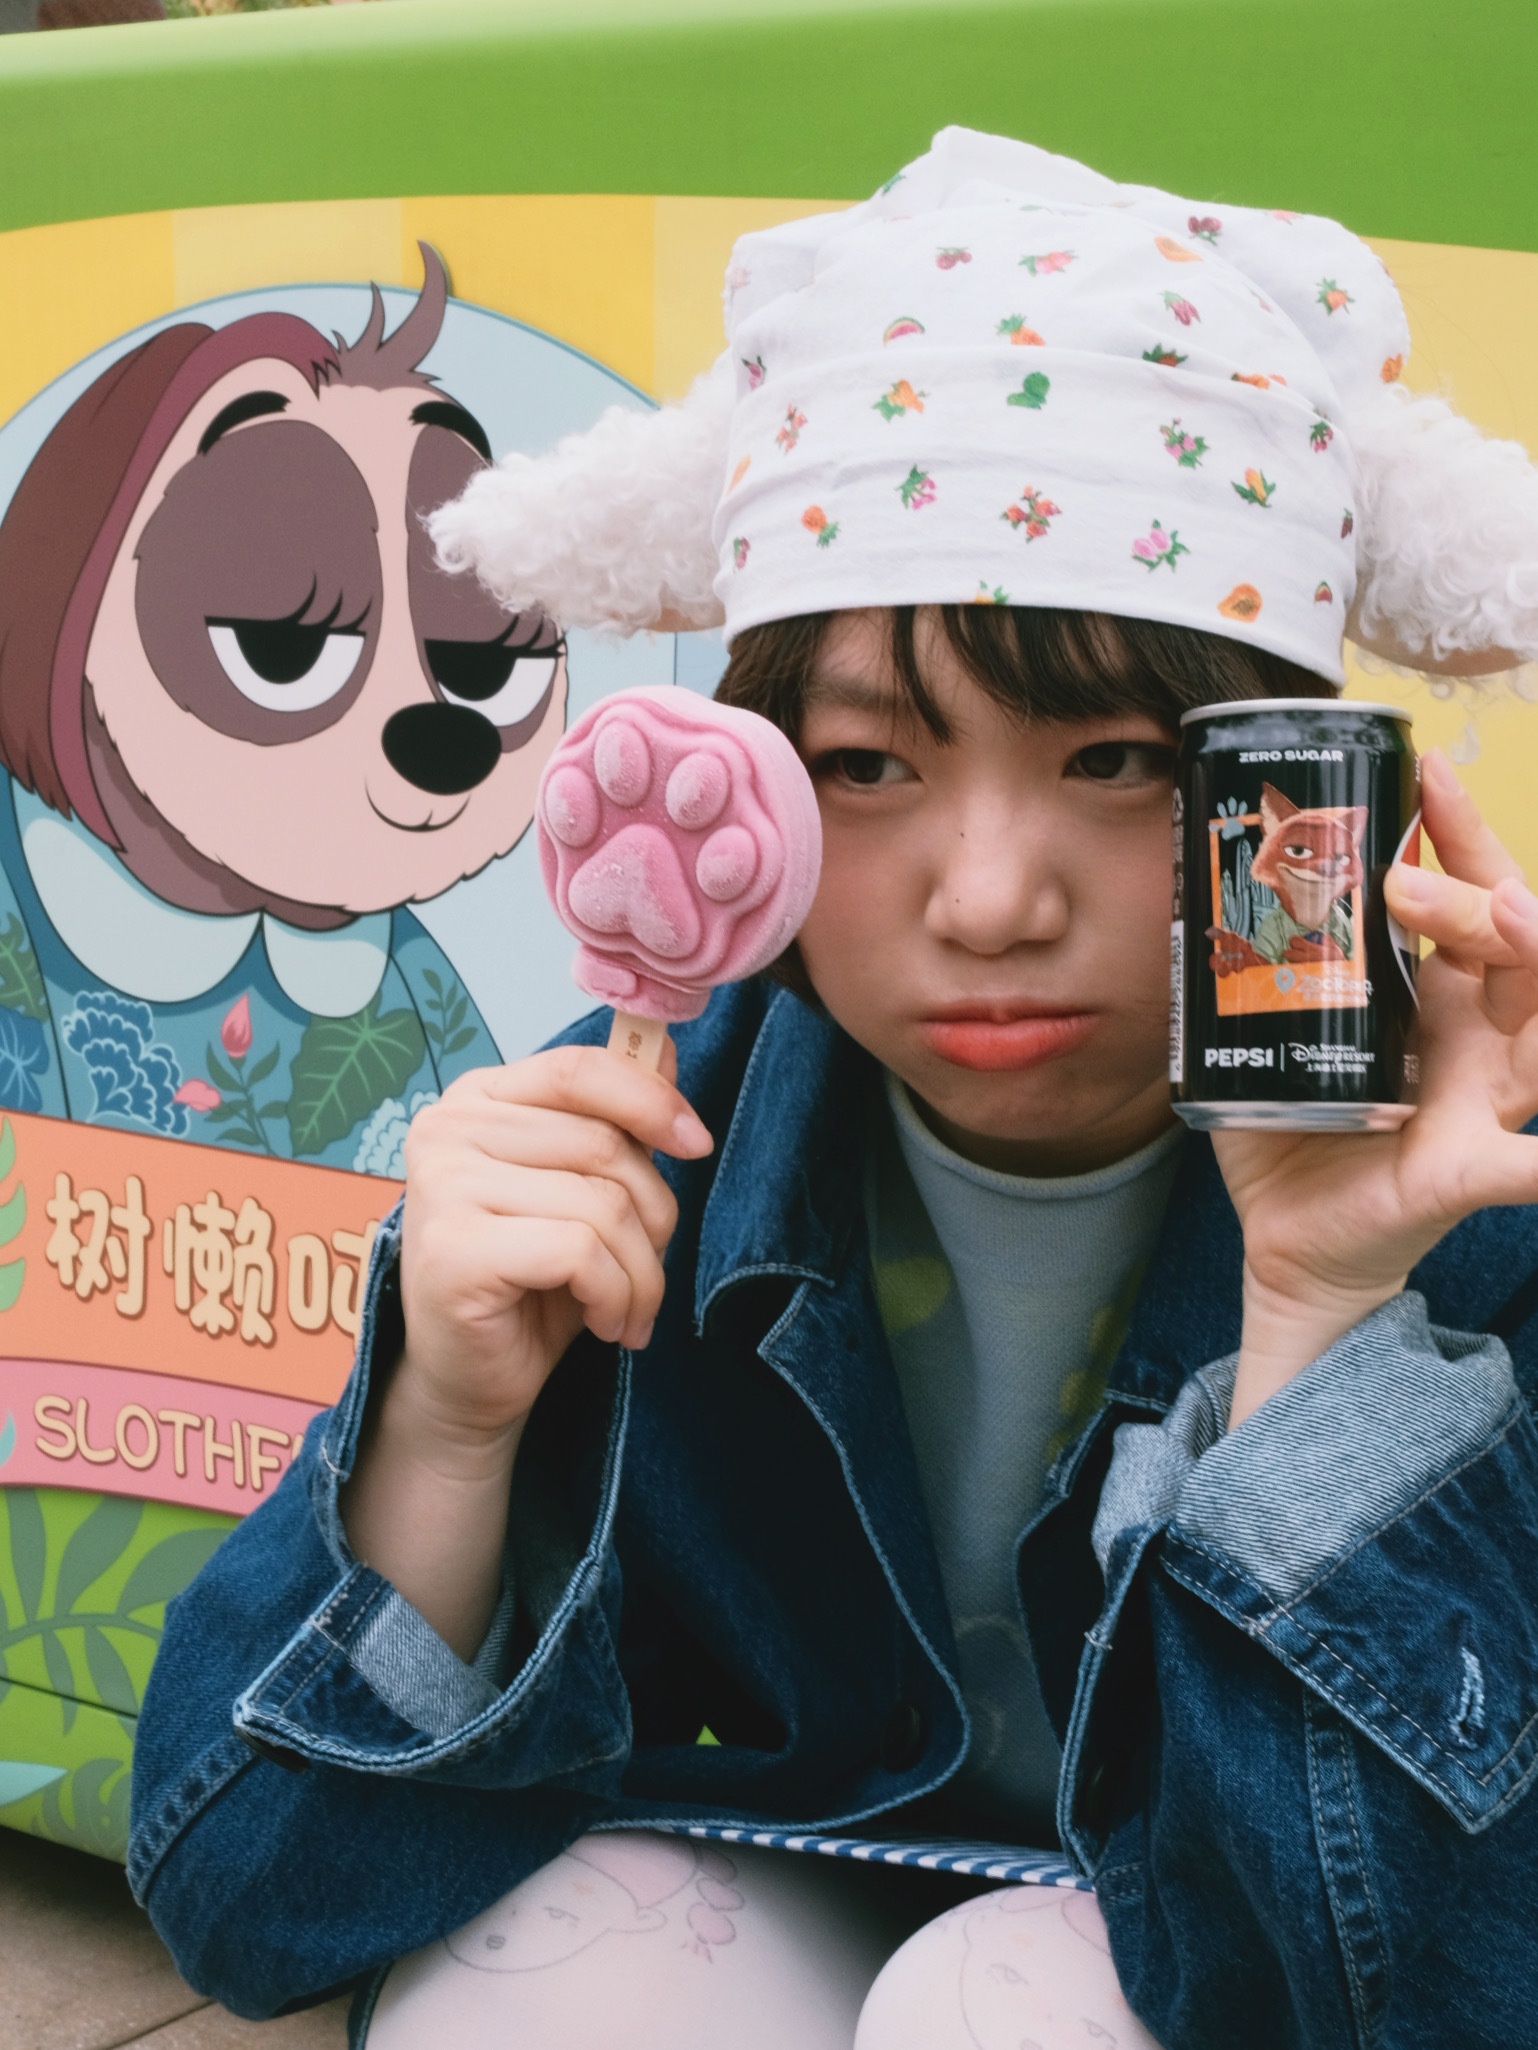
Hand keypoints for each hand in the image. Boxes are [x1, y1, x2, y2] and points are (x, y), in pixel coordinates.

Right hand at [395, 1041, 711, 1448]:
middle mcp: (447, 1130)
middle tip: (651, 1271)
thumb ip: (615, 1120)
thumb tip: (666, 1047)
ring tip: (628, 1309)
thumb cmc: (530, 1283)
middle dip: (654, 1218)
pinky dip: (613, 1294)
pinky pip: (579, 1251)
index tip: (696, 1144)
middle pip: (601, 1145)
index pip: (578, 1069)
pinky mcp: (453, 1250)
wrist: (470, 1380)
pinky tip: (603, 1322)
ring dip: (640, 1272)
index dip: (651, 1100)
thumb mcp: (584, 1190)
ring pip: (600, 1204)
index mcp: (478, 1100)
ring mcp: (442, 1187)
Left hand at [1215, 749, 1537, 1425]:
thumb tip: (1200, 865)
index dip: (1460, 830)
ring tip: (1510, 915)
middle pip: (1518, 940)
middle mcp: (1478, 1038)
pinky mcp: (1460, 1172)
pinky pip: (1520, 1164)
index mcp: (1438, 995)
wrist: (1286, 1237)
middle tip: (1405, 877)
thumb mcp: (1264, 1023)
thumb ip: (1247, 953)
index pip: (1473, 893)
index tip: (1423, 768)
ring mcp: (1481, 1103)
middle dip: (1474, 891)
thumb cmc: (1292, 1125)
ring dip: (1531, 960)